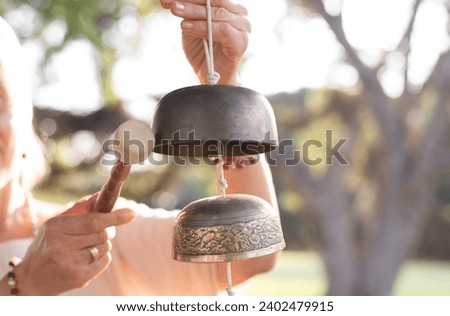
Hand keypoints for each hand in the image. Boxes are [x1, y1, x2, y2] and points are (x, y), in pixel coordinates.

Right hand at [14, 194, 135, 294]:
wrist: (31, 278)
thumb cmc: (48, 245)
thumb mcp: (57, 224)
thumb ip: (79, 209)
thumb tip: (100, 195)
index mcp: (56, 228)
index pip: (93, 221)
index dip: (114, 217)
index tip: (131, 213)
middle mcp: (62, 246)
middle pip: (103, 234)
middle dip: (107, 231)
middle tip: (100, 232)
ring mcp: (70, 263)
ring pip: (105, 247)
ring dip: (103, 245)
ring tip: (86, 247)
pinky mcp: (78, 278)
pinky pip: (104, 261)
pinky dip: (102, 257)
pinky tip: (87, 259)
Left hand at [161, 0, 250, 84]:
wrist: (213, 79)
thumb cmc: (203, 53)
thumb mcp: (191, 28)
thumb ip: (188, 15)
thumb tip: (175, 2)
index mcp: (229, 8)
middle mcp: (239, 14)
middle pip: (213, 1)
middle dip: (189, 1)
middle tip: (170, 3)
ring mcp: (243, 28)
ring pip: (216, 13)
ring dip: (193, 12)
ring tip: (175, 11)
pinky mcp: (241, 42)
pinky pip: (222, 29)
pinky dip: (203, 27)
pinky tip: (186, 26)